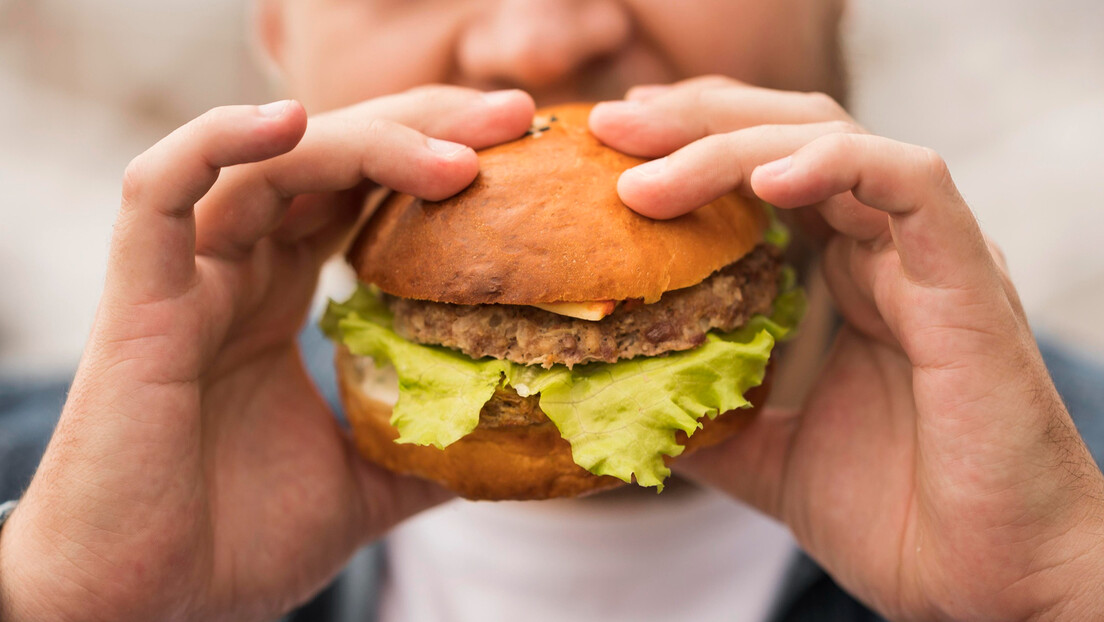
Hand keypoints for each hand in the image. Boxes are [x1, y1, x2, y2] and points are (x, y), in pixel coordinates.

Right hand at [0, 87, 534, 621]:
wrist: (141, 610)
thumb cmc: (231, 546)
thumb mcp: (363, 485)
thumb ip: (426, 449)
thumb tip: (515, 438)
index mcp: (280, 299)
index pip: (362, 193)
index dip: (434, 159)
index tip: (523, 150)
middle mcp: (237, 272)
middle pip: (331, 159)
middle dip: (423, 126)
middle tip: (514, 117)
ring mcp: (188, 279)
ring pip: (268, 163)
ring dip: (366, 140)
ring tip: (456, 150)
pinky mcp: (140, 301)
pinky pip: (159, 191)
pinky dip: (217, 144)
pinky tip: (291, 125)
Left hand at [591, 77, 1103, 619]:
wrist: (990, 582)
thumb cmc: (898, 520)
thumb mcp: (765, 457)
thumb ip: (704, 416)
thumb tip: (614, 398)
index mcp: (848, 277)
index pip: (765, 172)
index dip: (689, 147)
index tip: (610, 150)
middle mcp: (886, 252)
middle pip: (787, 137)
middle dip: (693, 122)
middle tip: (610, 126)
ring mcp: (927, 259)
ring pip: (834, 144)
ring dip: (734, 145)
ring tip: (650, 170)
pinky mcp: (966, 279)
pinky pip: (909, 185)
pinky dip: (834, 166)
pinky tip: (765, 181)